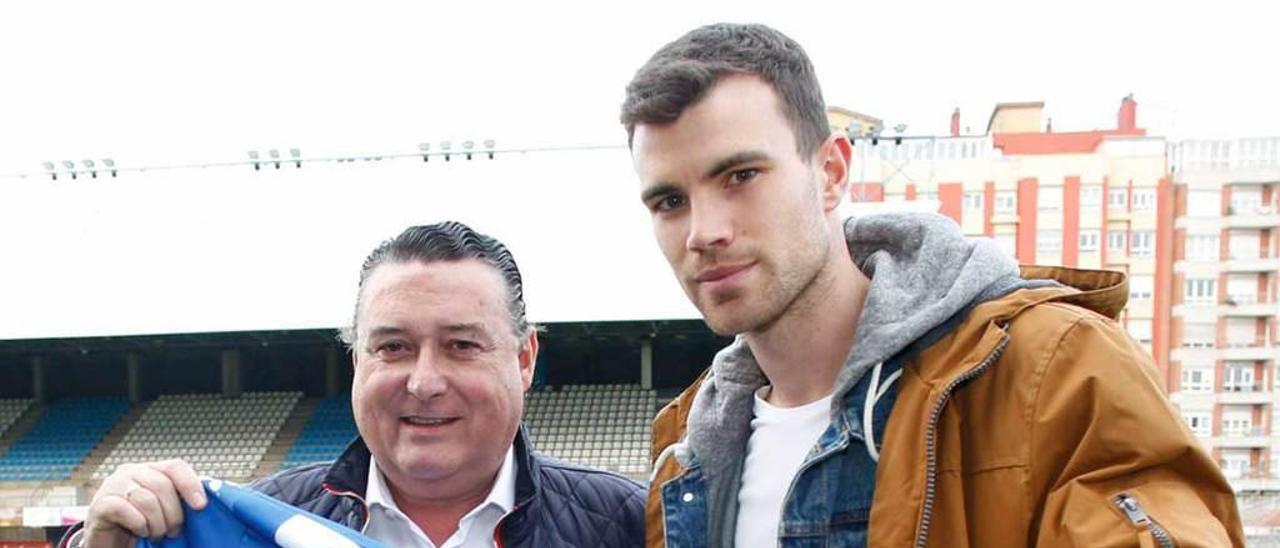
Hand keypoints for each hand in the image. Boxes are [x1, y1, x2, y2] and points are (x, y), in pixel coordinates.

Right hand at [82, 460, 206, 546]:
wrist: (108, 542)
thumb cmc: (141, 523)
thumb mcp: (164, 507)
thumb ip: (179, 498)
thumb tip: (203, 501)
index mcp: (150, 469)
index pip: (175, 466)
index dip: (191, 485)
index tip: (201, 506)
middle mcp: (130, 472)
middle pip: (162, 485)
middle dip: (174, 513)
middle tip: (173, 531)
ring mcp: (112, 486)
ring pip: (145, 499)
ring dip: (157, 523)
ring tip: (157, 534)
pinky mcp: (99, 505)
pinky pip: (123, 509)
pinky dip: (138, 524)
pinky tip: (140, 532)